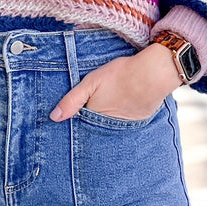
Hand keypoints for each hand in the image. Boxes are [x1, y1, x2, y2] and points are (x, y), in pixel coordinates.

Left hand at [50, 43, 182, 121]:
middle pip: (93, 131)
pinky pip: (122, 127)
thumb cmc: (120, 75)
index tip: (67, 120)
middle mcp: (108, 129)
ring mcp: (124, 128)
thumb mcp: (91, 82)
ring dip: (104, 126)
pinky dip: (118, 122)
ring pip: (108, 130)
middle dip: (88, 127)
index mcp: (95, 119)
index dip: (74, 122)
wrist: (152, 75)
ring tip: (104, 112)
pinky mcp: (136, 123)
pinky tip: (118, 110)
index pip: (79, 127)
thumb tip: (54, 117)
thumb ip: (72, 100)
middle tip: (87, 114)